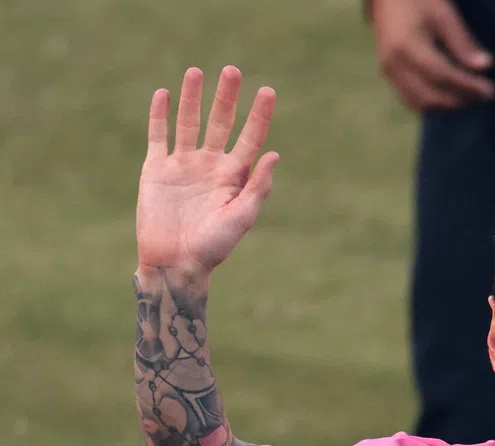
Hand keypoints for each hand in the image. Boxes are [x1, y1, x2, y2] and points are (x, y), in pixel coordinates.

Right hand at [136, 67, 277, 275]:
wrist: (176, 263)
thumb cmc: (214, 246)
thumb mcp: (242, 217)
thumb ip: (258, 186)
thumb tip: (275, 153)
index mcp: (234, 176)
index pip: (251, 138)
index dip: (260, 115)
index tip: (268, 91)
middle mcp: (210, 165)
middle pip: (220, 122)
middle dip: (226, 97)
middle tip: (233, 70)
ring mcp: (183, 165)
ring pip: (189, 123)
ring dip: (193, 98)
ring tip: (196, 72)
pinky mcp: (156, 169)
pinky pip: (158, 136)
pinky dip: (160, 115)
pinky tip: (165, 94)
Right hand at [372, 0, 494, 110]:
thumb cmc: (419, 0)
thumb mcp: (444, 14)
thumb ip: (462, 42)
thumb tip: (486, 66)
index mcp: (407, 44)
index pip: (442, 75)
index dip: (467, 86)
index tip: (490, 91)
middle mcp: (394, 62)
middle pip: (431, 95)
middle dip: (460, 99)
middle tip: (485, 95)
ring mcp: (388, 71)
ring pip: (421, 103)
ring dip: (448, 104)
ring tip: (471, 95)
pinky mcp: (389, 75)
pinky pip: (412, 99)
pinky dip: (434, 102)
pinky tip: (453, 94)